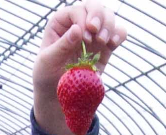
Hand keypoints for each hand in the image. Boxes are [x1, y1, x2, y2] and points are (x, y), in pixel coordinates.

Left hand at [33, 2, 126, 134]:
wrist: (57, 94)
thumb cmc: (46, 75)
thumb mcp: (48, 61)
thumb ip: (62, 45)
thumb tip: (78, 29)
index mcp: (60, 23)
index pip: (76, 11)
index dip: (82, 20)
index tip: (83, 38)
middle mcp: (78, 24)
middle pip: (94, 7)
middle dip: (98, 16)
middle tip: (95, 32)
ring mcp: (92, 35)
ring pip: (108, 16)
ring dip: (109, 25)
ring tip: (103, 41)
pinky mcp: (104, 47)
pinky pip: (118, 33)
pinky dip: (119, 34)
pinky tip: (113, 43)